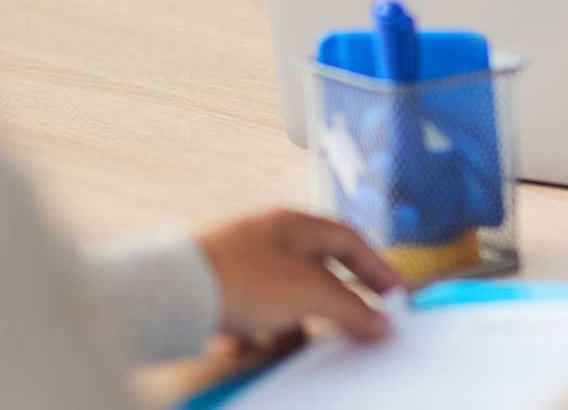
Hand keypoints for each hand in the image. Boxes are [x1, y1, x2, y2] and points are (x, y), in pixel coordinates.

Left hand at [195, 210, 401, 343]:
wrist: (174, 295)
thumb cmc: (244, 280)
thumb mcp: (311, 294)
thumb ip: (352, 309)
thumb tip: (382, 323)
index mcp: (296, 224)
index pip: (350, 240)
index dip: (377, 268)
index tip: (394, 297)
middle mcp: (269, 238)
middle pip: (317, 272)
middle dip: (332, 305)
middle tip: (350, 331)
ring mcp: (240, 262)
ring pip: (283, 297)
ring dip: (290, 324)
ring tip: (284, 343)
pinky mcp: (216, 288)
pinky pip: (250, 312)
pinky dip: (256, 331)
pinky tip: (246, 344)